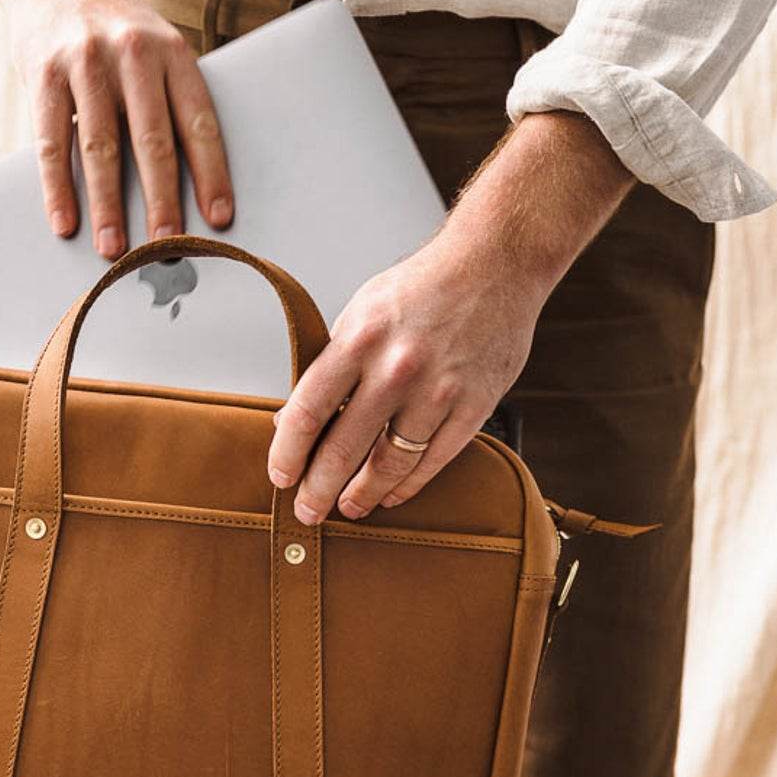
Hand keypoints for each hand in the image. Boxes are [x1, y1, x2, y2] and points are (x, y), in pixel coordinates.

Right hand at [0, 0, 231, 251]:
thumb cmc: (116, 29)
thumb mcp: (157, 47)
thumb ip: (172, 99)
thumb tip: (192, 183)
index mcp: (172, 52)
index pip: (198, 122)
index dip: (210, 173)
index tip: (218, 219)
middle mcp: (133, 54)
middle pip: (152, 140)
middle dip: (162, 200)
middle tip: (168, 248)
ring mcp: (85, 62)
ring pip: (102, 146)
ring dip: (108, 205)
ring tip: (114, 250)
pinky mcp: (44, 73)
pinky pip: (53, 141)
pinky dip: (58, 188)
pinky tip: (65, 222)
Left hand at [268, 111, 632, 520]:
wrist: (495, 265)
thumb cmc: (423, 288)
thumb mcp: (363, 311)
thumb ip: (331, 366)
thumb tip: (294, 420)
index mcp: (359, 339)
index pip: (307, 412)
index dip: (288, 454)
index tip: (281, 477)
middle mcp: (397, 367)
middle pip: (343, 449)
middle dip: (318, 489)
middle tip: (308, 512)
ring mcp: (438, 391)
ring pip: (389, 464)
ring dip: (363, 495)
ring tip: (348, 508)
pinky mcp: (474, 405)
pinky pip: (433, 461)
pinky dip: (407, 485)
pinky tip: (391, 495)